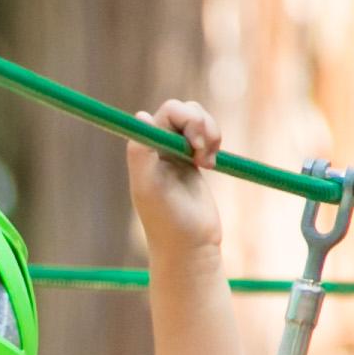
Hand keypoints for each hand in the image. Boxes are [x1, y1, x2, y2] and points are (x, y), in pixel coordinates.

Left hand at [126, 98, 229, 274]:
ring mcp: (176, 151)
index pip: (165, 113)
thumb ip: (142, 153)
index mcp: (143, 150)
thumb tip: (140, 115)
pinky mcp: (193, 159)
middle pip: (182, 110)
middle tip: (201, 152)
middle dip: (200, 124)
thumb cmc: (166, 219)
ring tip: (206, 161)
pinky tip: (209, 165)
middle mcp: (156, 146)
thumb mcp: (149, 187)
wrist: (190, 244)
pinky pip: (205, 133)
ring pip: (196, 117)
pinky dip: (214, 141)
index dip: (185, 119)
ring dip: (210, 132)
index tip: (193, 145)